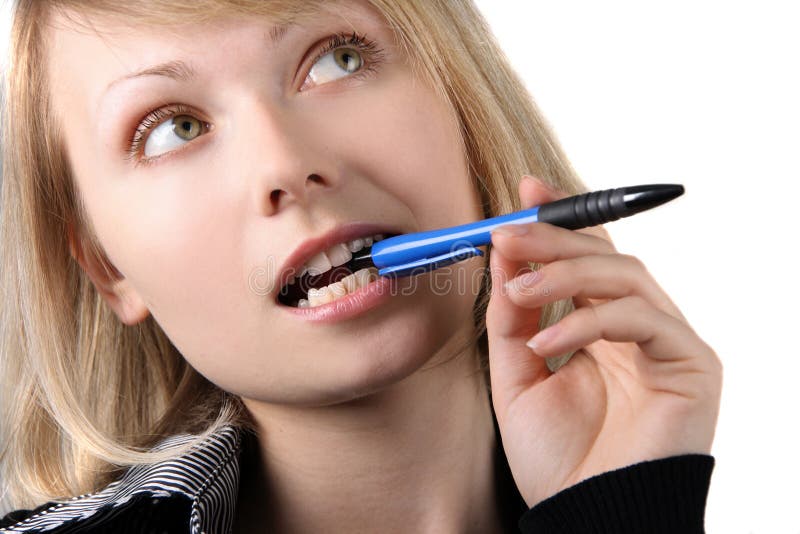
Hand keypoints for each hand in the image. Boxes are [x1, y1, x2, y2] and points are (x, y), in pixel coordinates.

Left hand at [485, 175, 722, 506]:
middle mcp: (638, 330)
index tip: (524, 194)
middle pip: (607, 258)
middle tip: (511, 228)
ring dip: (568, 272)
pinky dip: (589, 322)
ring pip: (626, 277)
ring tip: (518, 285)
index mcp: (600, 330)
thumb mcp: (517, 376)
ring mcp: (668, 343)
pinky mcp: (690, 364)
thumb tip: (504, 258)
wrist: (583, 517)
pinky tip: (546, 341)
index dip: (560, 222)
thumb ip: (513, 318)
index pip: (587, 261)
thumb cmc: (556, 457)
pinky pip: (641, 319)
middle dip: (556, 237)